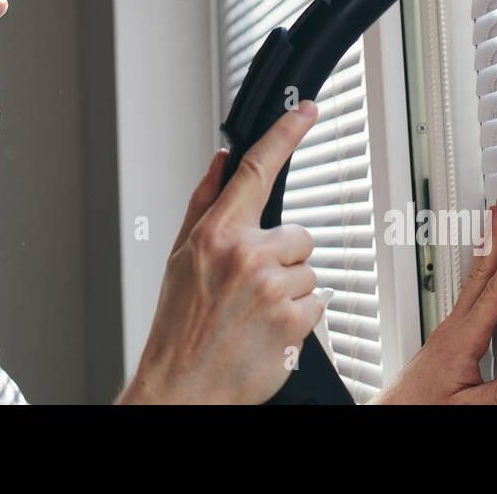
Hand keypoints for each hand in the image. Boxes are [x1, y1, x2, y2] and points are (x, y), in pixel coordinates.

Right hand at [117, 101, 326, 403]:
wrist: (183, 386)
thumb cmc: (179, 325)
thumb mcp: (180, 257)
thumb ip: (204, 203)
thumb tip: (221, 162)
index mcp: (216, 233)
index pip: (257, 169)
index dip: (285, 133)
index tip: (304, 109)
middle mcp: (246, 254)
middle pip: (298, 234)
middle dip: (283, 258)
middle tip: (251, 287)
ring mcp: (273, 288)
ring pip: (309, 272)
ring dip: (291, 292)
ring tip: (255, 314)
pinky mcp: (295, 321)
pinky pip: (318, 305)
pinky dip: (300, 320)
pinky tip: (269, 331)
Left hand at [370, 193, 496, 403]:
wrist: (398, 411)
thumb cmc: (425, 407)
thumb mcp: (468, 406)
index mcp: (463, 339)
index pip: (493, 291)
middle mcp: (454, 326)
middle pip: (481, 271)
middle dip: (495, 234)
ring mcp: (450, 328)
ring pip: (474, 278)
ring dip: (488, 247)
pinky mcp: (448, 334)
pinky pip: (470, 293)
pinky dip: (482, 270)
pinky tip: (486, 267)